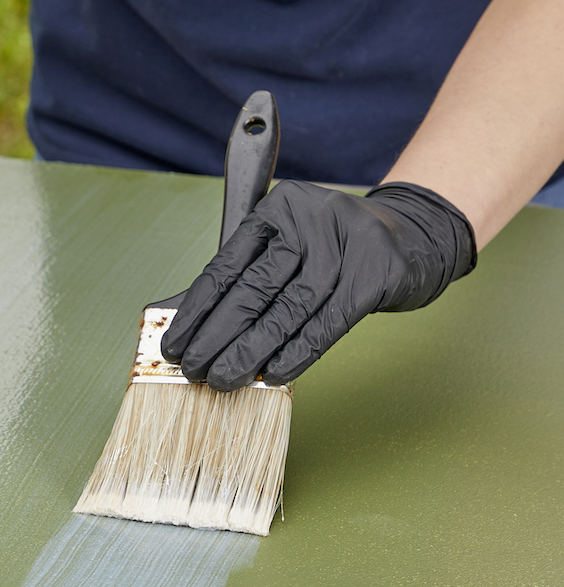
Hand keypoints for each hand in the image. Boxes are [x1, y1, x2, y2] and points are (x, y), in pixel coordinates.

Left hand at [160, 181, 476, 391]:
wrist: (412, 237)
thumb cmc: (333, 248)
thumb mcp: (288, 242)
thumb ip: (247, 276)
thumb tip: (195, 329)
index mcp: (277, 208)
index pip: (224, 267)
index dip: (195, 310)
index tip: (173, 344)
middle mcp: (309, 221)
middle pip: (252, 289)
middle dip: (216, 336)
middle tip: (193, 369)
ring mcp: (346, 246)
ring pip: (287, 310)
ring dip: (250, 351)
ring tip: (223, 379)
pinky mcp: (376, 275)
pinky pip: (327, 323)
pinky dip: (296, 352)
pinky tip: (271, 375)